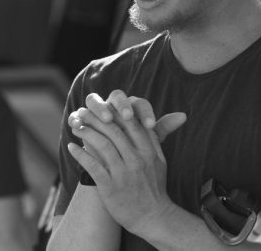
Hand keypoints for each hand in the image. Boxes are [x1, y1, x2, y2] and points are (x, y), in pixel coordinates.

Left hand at [66, 91, 181, 235]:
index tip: (102, 105)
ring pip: (102, 145)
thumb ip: (154, 139)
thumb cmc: (153, 187)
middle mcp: (137, 160)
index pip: (131, 124)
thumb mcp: (159, 161)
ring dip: (86, 133)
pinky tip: (71, 147)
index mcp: (149, 151)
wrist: (153, 217)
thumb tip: (147, 119)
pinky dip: (80, 154)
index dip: (115, 112)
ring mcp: (124, 173)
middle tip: (83, 111)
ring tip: (75, 126)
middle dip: (96, 118)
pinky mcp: (111, 186)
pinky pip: (92, 166)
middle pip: (114, 131)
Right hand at [69, 91, 185, 142]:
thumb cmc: (130, 153)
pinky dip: (77, 117)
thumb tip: (184, 115)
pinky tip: (79, 124)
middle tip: (127, 116)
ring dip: (99, 107)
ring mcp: (95, 111)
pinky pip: (77, 114)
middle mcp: (112, 105)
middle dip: (121, 105)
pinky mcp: (80, 119)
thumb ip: (161, 128)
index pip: (139, 103)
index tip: (150, 124)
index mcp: (131, 108)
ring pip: (94, 99)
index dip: (144, 111)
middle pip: (116, 96)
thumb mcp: (147, 143)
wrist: (108, 165)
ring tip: (106, 119)